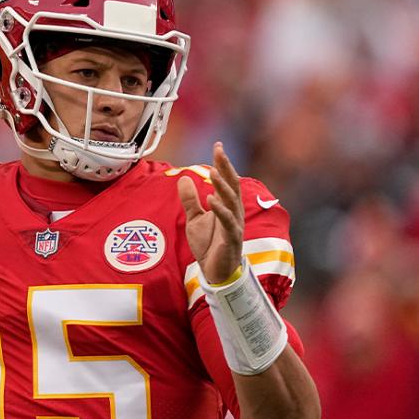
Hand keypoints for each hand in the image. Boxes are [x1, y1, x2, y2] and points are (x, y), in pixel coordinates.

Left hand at [177, 142, 244, 284]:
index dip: (223, 163)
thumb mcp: (194, 219)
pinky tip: (211, 200)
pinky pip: (228, 222)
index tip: (218, 145)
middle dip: (226, 167)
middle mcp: (234, 212)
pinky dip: (220, 210)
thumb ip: (190, 200)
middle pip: (232, 186)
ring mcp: (234, 225)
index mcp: (227, 206)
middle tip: (219, 150)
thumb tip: (183, 178)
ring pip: (231, 202)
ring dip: (222, 186)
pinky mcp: (232, 239)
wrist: (216, 273)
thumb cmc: (209, 245)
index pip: (227, 180)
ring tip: (213, 172)